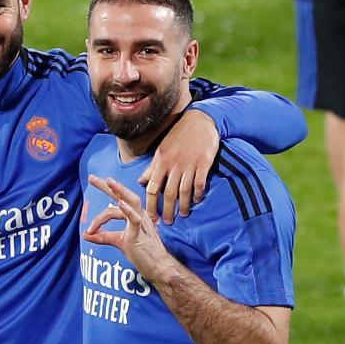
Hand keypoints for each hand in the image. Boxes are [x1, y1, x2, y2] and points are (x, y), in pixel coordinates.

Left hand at [85, 175, 177, 283]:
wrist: (159, 267)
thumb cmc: (143, 254)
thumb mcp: (120, 242)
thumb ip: (104, 236)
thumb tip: (86, 235)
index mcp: (134, 215)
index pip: (118, 199)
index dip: (105, 193)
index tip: (91, 187)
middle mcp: (139, 215)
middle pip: (123, 195)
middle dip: (107, 185)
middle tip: (92, 177)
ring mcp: (141, 223)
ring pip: (131, 202)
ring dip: (120, 191)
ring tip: (108, 182)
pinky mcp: (140, 234)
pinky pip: (135, 220)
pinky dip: (128, 211)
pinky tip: (120, 203)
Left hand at [138, 109, 217, 223]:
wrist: (199, 120)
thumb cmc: (178, 135)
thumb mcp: (162, 150)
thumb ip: (152, 168)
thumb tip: (141, 182)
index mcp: (161, 161)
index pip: (152, 187)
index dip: (150, 204)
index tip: (151, 217)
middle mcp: (173, 164)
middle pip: (168, 193)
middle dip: (166, 210)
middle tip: (167, 222)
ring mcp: (189, 164)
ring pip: (184, 190)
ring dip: (183, 205)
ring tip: (183, 215)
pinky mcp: (203, 163)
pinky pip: (199, 183)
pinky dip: (198, 194)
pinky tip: (197, 201)